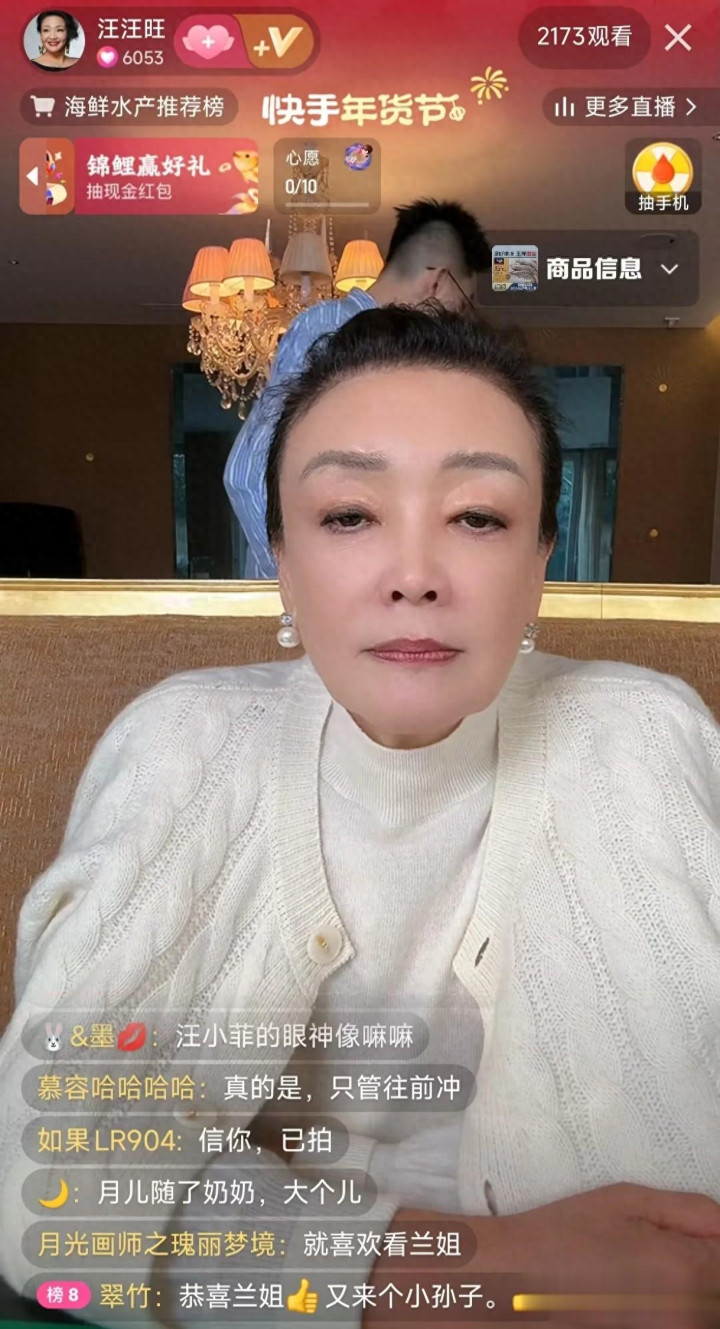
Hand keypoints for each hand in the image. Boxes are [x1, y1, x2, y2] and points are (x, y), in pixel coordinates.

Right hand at [368, 1184, 719, 1328]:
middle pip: (716, 1291)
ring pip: (698, 1312)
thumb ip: (691, 1212)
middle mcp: (688, 1318)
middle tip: (651, 1255)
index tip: (686, 1237)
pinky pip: (674, 1322)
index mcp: (689, 1273)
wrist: (515, 1282)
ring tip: (635, 1277)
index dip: (710, 1243)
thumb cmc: (567, 1235)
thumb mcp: (629, 1201)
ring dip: (681, 1292)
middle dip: (697, 1267)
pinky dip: (661, 1311)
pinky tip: (628, 1299)